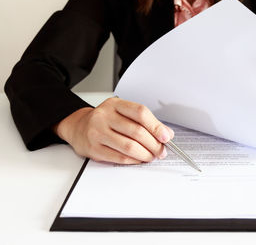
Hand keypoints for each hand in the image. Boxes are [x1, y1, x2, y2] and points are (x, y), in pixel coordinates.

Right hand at [54, 97, 173, 163]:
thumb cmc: (105, 120)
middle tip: (161, 151)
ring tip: (152, 156)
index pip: (140, 112)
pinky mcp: (94, 149)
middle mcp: (104, 116)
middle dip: (154, 144)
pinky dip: (134, 160)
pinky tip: (139, 159)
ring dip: (145, 154)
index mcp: (114, 104)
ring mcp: (97, 133)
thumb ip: (144, 121)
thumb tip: (166, 134)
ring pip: (129, 147)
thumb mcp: (122, 113)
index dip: (156, 126)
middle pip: (136, 131)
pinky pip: (119, 158)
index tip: (166, 136)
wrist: (78, 127)